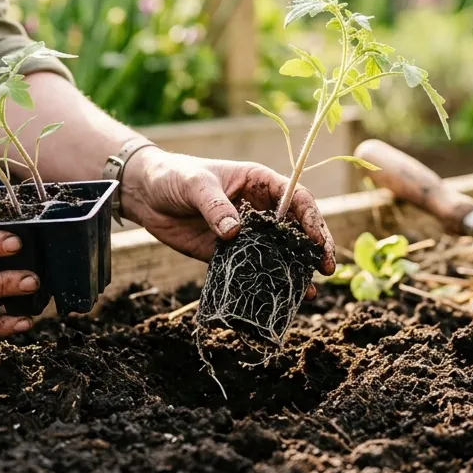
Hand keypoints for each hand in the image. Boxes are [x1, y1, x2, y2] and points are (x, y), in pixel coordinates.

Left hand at [120, 149, 335, 276]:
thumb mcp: (195, 184)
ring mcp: (246, 233)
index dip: (312, 218)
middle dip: (315, 247)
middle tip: (326, 268)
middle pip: (296, 228)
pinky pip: (252, 268)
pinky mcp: (228, 253)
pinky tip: (278, 297)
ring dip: (295, 269)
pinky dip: (265, 281)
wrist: (145, 194)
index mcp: (259, 183)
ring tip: (308, 290)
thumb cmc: (174, 176)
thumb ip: (215, 206)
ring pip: (279, 251)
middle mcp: (259, 208)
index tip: (318, 240)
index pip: (296, 199)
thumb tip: (234, 232)